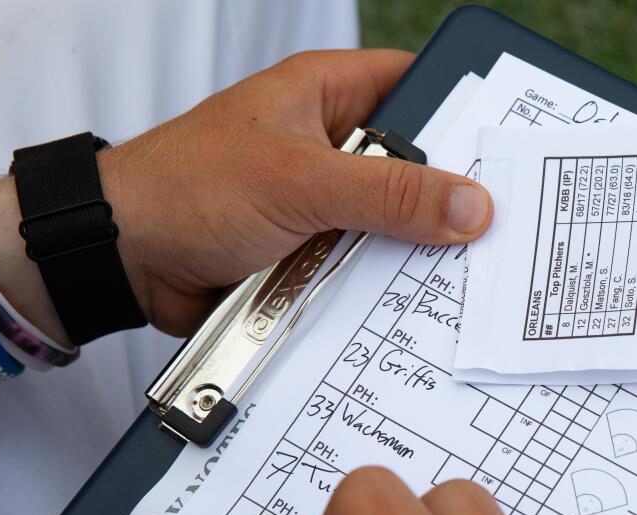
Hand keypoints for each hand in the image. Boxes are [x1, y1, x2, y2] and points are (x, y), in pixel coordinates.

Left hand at [100, 50, 492, 334]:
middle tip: (497, 228)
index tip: (511, 152)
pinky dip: (384, 285)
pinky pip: (369, 266)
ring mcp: (326, 202)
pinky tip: (414, 304)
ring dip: (416, 251)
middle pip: (418, 167)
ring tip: (464, 273)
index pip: (418, 88)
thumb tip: (469, 205)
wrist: (125, 260)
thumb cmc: (186, 189)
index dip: (466, 115)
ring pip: (397, 225)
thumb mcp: (302, 181)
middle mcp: (332, 145)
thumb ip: (390, 194)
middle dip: (449, 199)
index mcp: (328, 94)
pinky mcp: (315, 252)